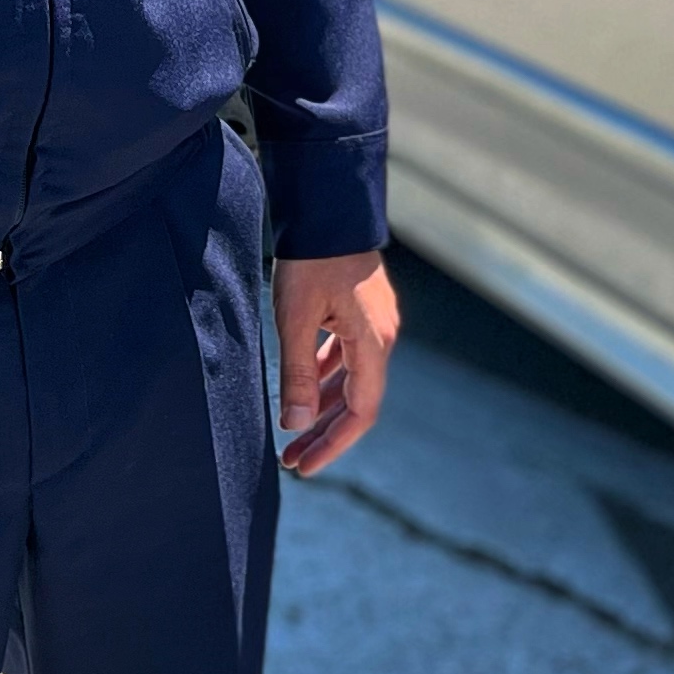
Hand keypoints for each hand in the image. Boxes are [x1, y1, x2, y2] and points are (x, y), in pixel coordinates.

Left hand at [275, 248, 400, 478]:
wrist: (329, 207)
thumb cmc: (310, 260)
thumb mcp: (295, 318)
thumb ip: (297, 373)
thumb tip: (295, 425)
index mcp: (372, 344)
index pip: (361, 413)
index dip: (333, 444)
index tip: (304, 466)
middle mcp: (382, 338)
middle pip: (357, 401)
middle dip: (324, 433)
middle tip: (291, 459)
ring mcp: (375, 324)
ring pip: (351, 380)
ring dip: (323, 407)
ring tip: (293, 432)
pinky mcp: (362, 312)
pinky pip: (347, 357)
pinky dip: (326, 378)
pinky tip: (304, 389)